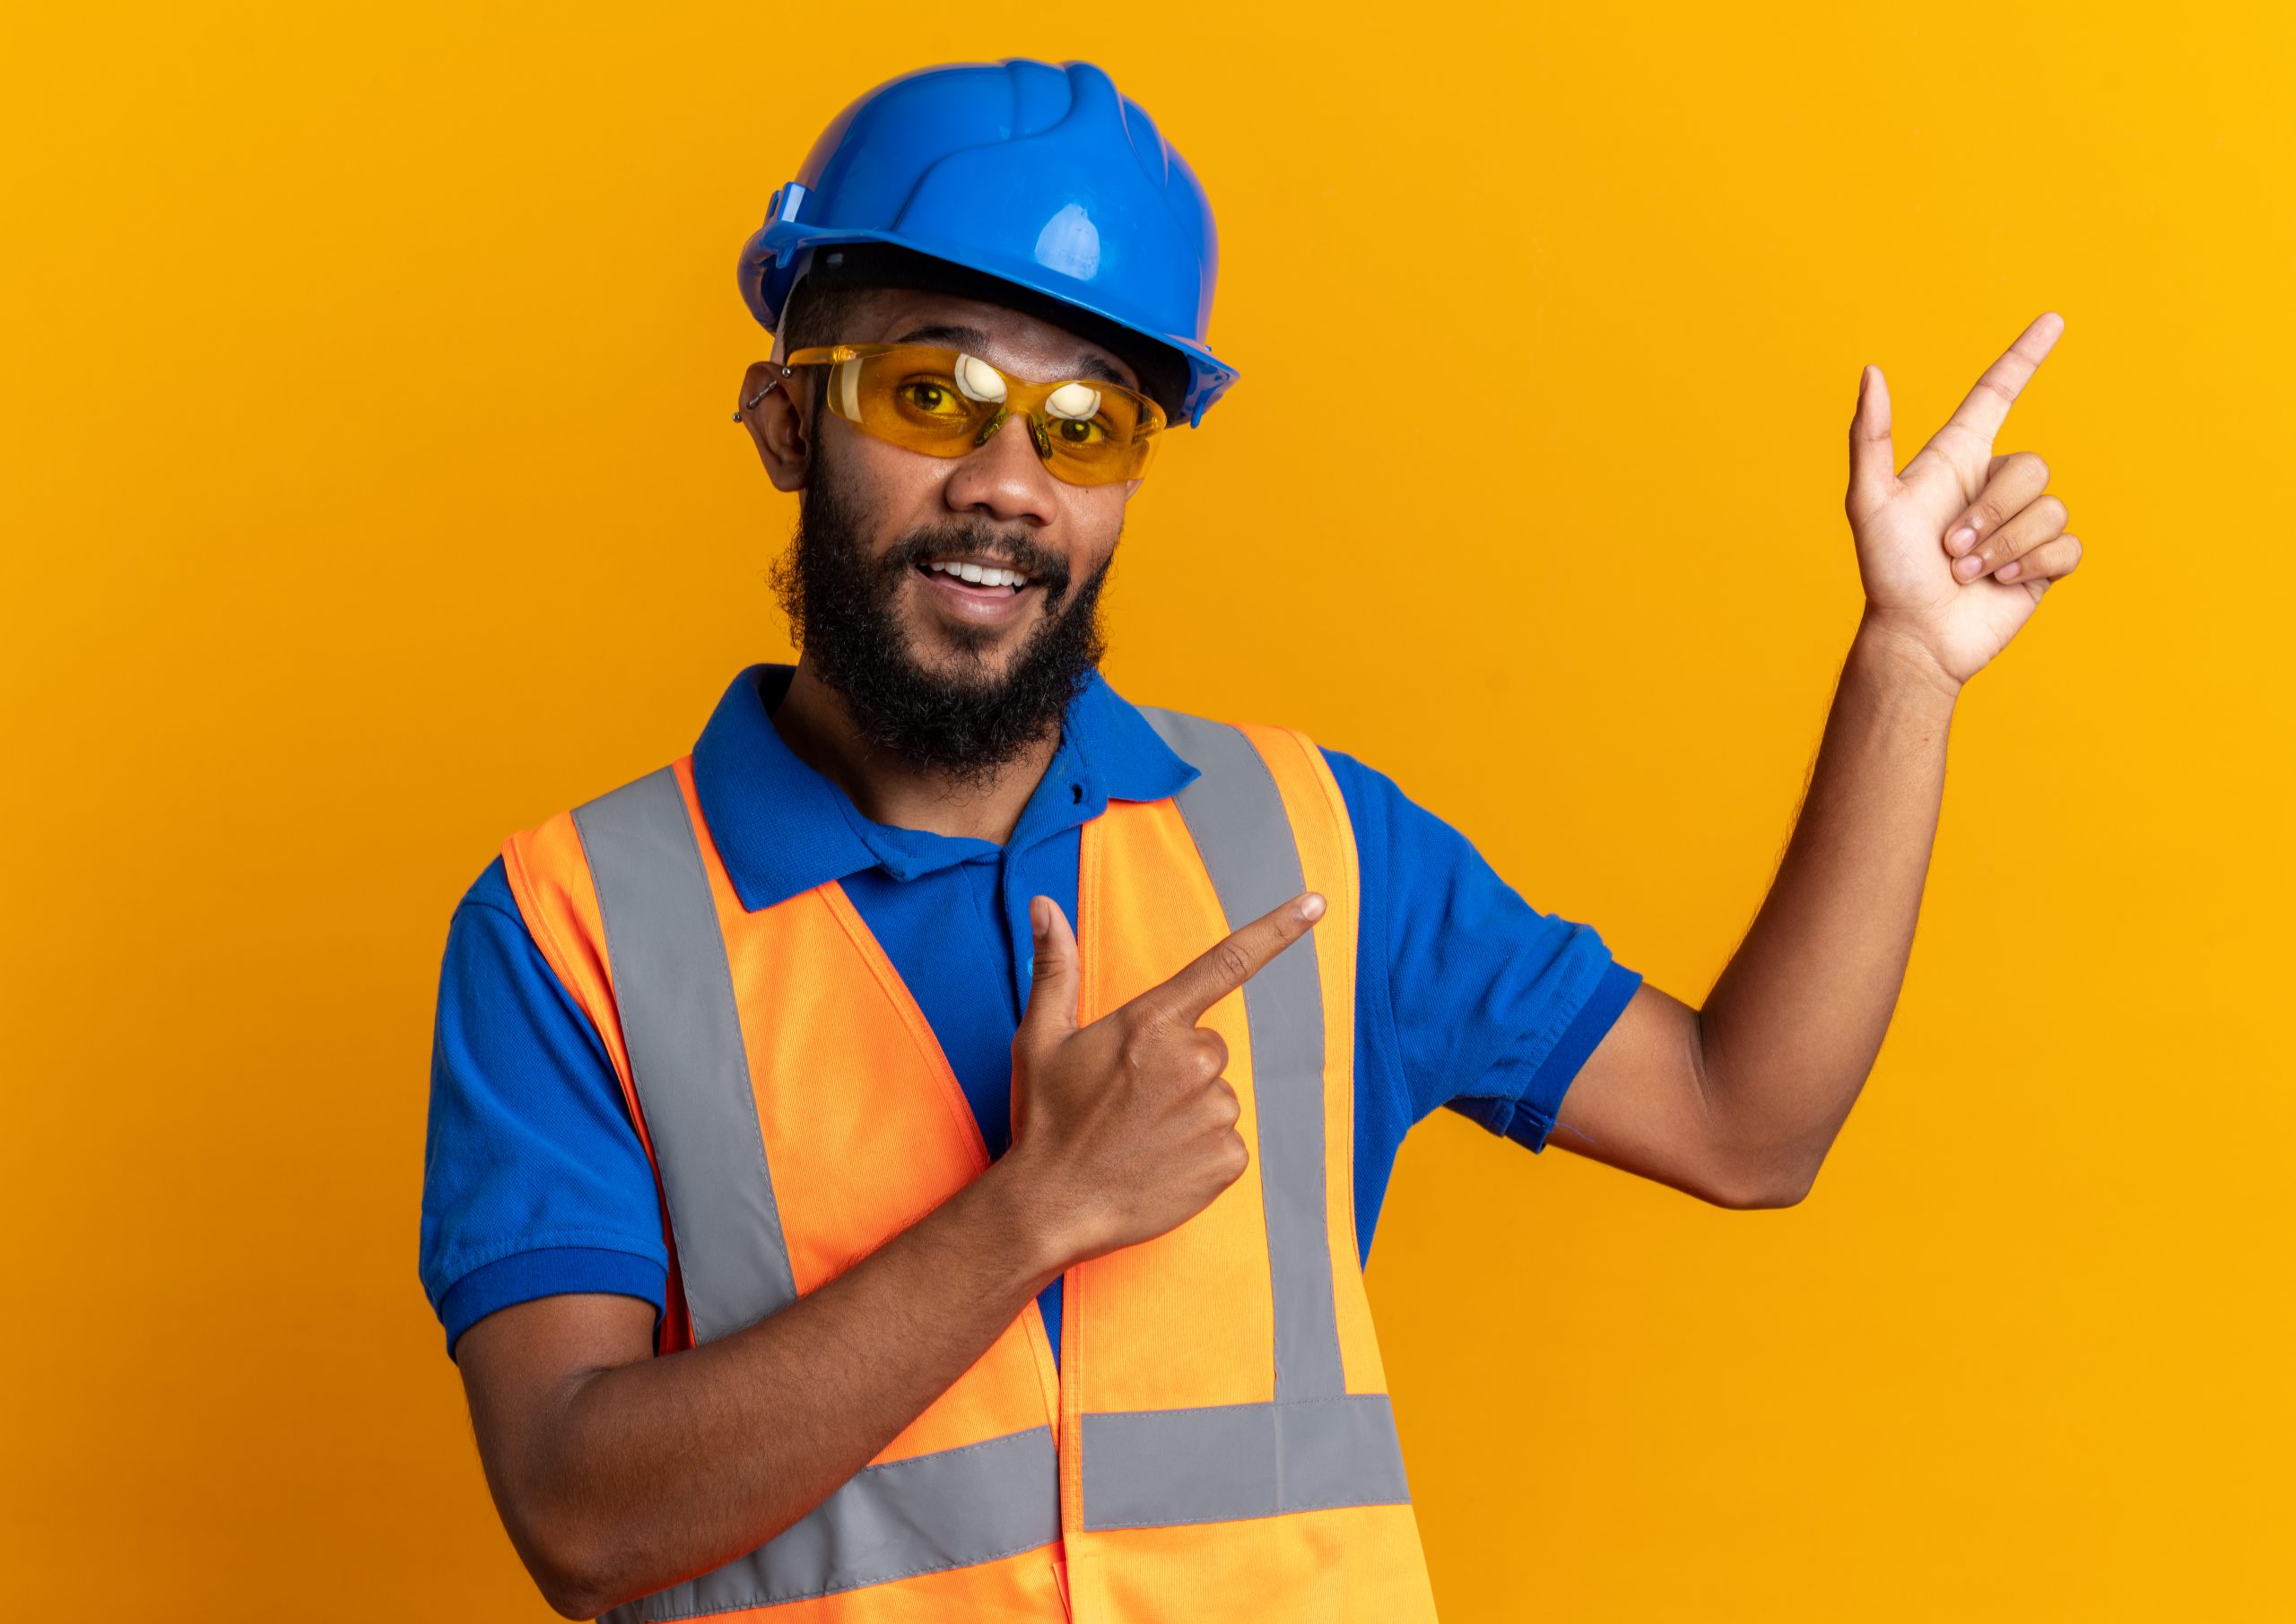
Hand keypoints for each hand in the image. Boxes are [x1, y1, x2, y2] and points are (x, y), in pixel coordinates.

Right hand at [1005, 890, 1325, 1267]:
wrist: (1051, 1207)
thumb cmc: (1046, 1119)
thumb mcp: (1042, 1038)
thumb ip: (1056, 967)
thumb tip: (1045, 904)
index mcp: (1152, 1022)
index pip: (1227, 962)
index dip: (1278, 929)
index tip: (1317, 903)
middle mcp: (1193, 1061)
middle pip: (1209, 1047)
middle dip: (1178, 1066)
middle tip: (1130, 1098)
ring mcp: (1214, 1112)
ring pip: (1216, 1096)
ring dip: (1188, 1111)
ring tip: (1139, 1136)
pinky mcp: (1229, 1160)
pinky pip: (1227, 1140)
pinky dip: (1200, 1152)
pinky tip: (1160, 1162)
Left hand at [1847, 311, 2086, 688]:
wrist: (1916, 638)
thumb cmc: (1887, 573)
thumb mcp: (1870, 503)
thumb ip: (1870, 438)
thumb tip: (1871, 371)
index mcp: (1956, 460)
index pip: (1996, 394)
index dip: (2024, 356)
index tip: (2053, 320)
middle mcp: (1992, 485)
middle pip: (2031, 465)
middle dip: (1991, 512)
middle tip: (1950, 548)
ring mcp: (2020, 523)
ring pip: (2050, 508)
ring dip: (2004, 545)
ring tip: (1966, 571)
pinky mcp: (2044, 561)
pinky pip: (2067, 543)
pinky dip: (2032, 565)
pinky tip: (2001, 584)